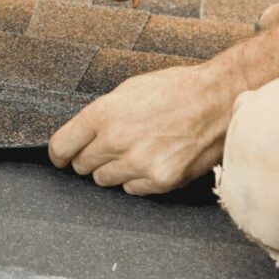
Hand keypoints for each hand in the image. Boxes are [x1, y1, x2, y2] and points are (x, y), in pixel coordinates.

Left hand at [48, 64, 234, 194]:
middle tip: (108, 148)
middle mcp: (116, 141)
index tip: (62, 157)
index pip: (61, 147)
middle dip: (90, 158)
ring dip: (114, 169)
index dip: (59, 154)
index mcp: (103, 114)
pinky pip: (132, 189)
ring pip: (104, 180)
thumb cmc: (175, 90)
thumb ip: (100, 115)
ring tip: (136, 150)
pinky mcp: (161, 180)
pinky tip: (154, 160)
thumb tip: (80, 135)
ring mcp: (139, 163)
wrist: (219, 100)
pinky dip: (138, 179)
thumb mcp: (127, 91)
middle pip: (82, 166)